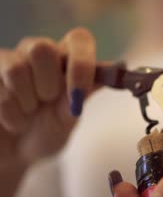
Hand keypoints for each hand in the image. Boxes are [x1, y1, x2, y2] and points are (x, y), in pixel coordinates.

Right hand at [0, 27, 96, 165]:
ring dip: (26, 102)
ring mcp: (7, 62)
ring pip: (16, 68)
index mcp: (65, 60)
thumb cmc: (44, 134)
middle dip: (48, 85)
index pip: (79, 38)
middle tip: (46, 103)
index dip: (81, 64)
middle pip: (42, 47)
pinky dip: (10, 114)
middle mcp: (36, 54)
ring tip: (27, 114)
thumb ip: (83, 94)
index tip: (78, 96)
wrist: (12, 157)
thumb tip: (117, 69)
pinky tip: (11, 121)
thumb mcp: (68, 119)